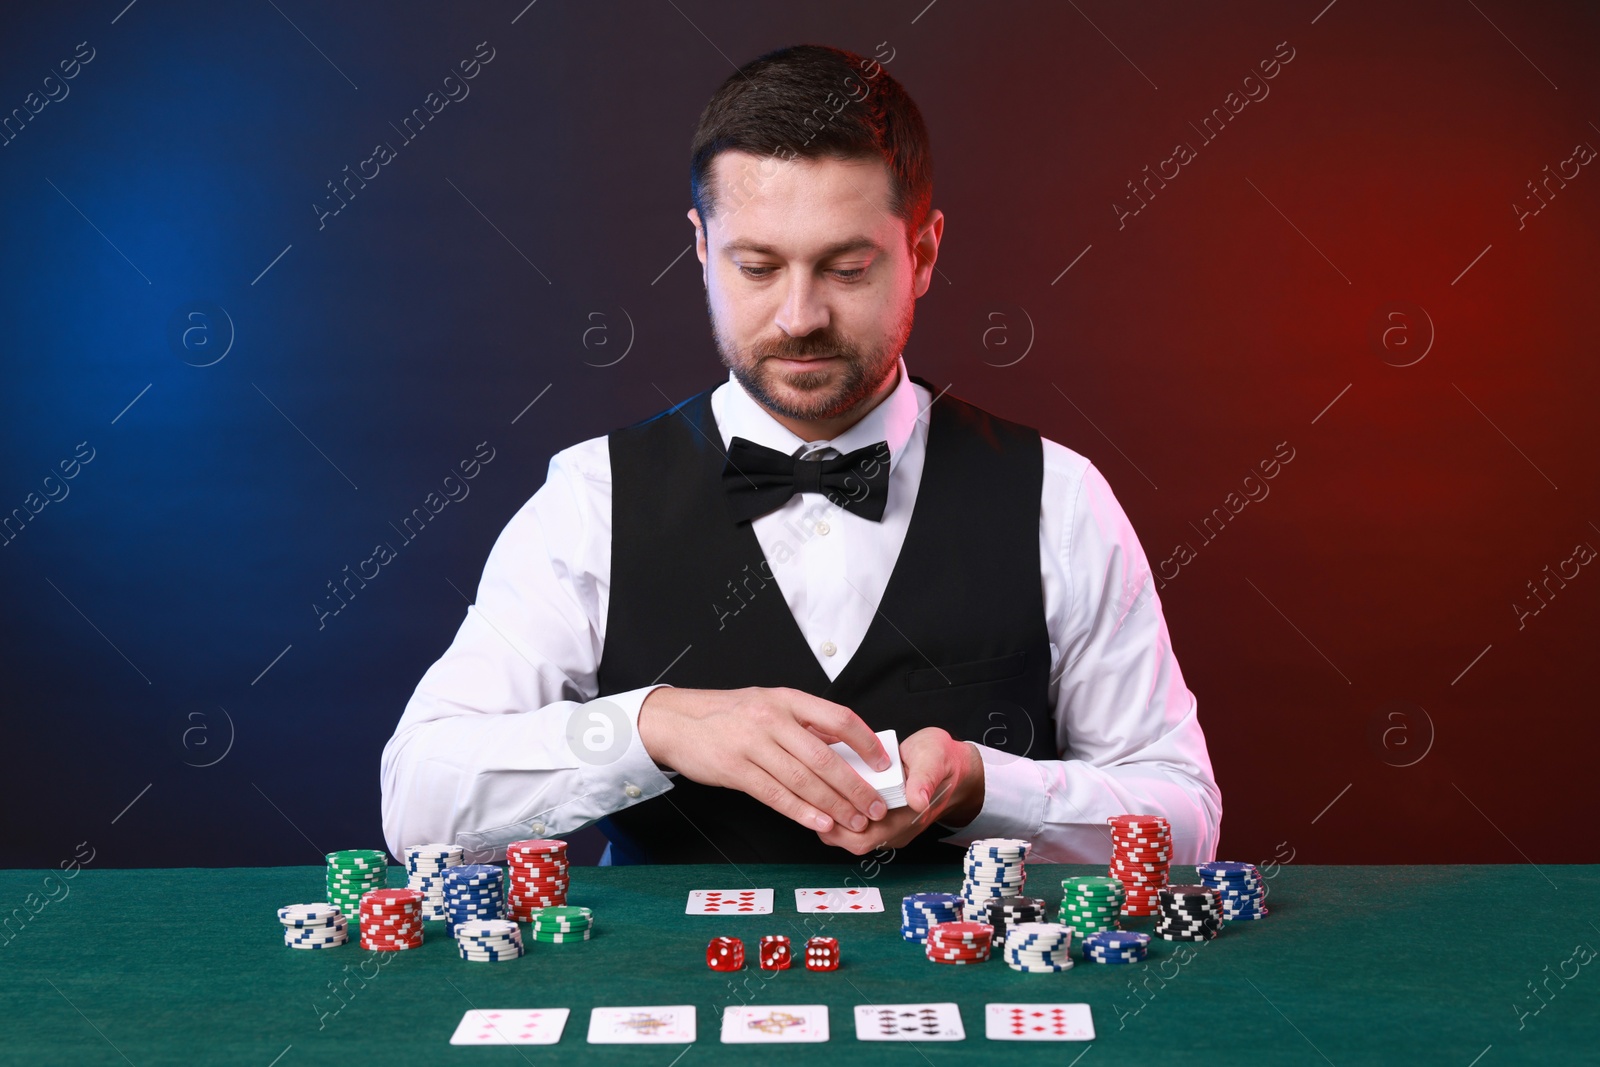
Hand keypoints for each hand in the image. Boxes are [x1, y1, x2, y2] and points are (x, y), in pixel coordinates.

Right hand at [637, 686, 891, 833]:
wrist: (676, 721)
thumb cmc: (728, 715)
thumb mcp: (769, 704)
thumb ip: (805, 723)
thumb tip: (845, 746)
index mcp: (787, 699)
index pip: (838, 718)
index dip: (865, 743)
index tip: (883, 764)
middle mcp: (772, 718)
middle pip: (824, 757)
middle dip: (855, 786)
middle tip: (875, 807)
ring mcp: (752, 743)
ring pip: (803, 780)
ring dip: (833, 805)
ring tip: (855, 822)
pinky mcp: (735, 769)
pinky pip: (775, 795)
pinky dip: (802, 811)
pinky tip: (820, 823)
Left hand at [816, 727, 984, 854]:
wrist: (951, 768)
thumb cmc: (940, 761)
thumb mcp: (934, 759)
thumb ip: (925, 779)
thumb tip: (917, 799)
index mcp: (908, 818)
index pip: (866, 838)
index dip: (840, 827)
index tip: (823, 804)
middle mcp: (896, 829)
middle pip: (852, 842)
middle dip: (828, 824)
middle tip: (811, 797)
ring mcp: (889, 827)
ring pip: (851, 836)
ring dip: (832, 819)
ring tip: (817, 793)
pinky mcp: (882, 819)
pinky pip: (856, 826)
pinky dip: (839, 812)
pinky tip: (829, 792)